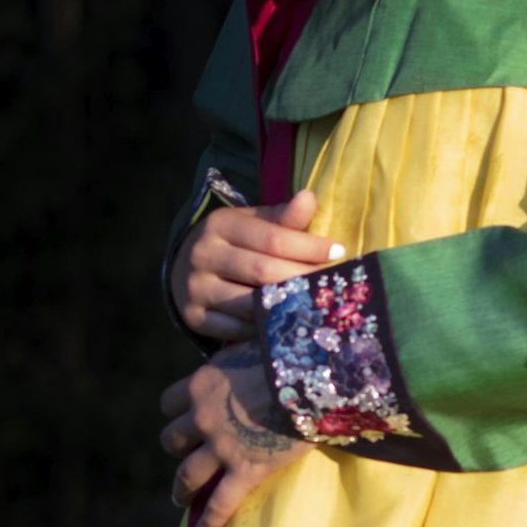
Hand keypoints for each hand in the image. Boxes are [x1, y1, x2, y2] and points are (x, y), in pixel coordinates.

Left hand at [160, 340, 312, 526]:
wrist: (312, 375)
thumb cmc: (285, 353)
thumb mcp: (248, 343)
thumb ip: (232, 354)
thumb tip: (237, 349)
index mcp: (201, 384)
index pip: (169, 402)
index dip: (177, 410)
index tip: (185, 414)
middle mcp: (203, 417)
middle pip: (172, 438)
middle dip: (178, 447)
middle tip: (187, 454)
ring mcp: (222, 447)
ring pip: (187, 474)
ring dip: (181, 488)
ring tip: (181, 499)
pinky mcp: (245, 470)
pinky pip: (220, 503)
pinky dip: (208, 523)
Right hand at [171, 185, 341, 341]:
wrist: (186, 268)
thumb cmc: (235, 244)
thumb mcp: (255, 224)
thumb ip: (284, 218)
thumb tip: (309, 198)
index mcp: (221, 224)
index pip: (273, 238)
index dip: (309, 247)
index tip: (339, 253)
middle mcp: (203, 254)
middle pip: (263, 272)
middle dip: (302, 280)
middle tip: (333, 286)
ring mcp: (195, 288)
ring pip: (250, 304)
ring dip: (286, 308)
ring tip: (316, 307)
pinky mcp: (193, 317)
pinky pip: (237, 329)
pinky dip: (263, 329)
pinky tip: (285, 324)